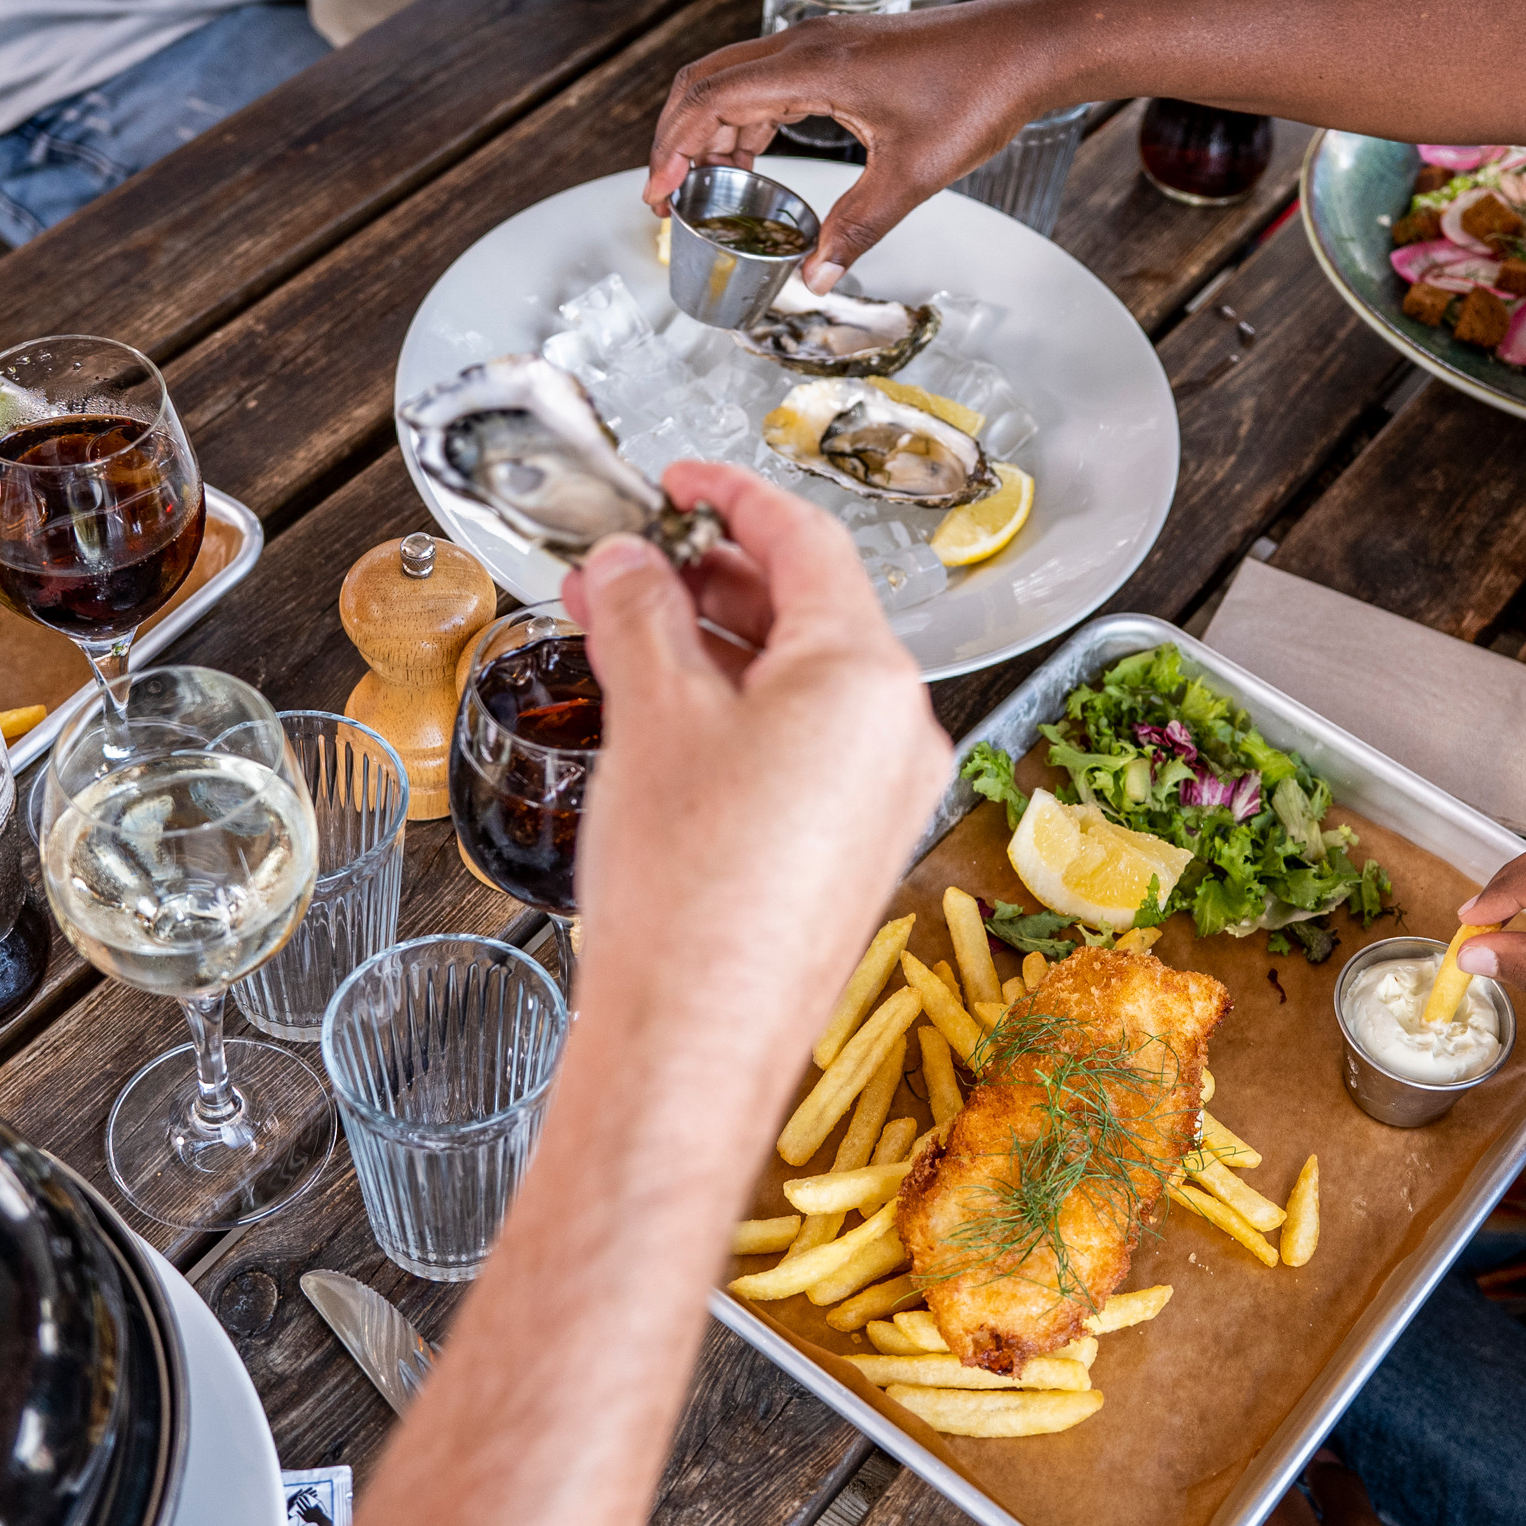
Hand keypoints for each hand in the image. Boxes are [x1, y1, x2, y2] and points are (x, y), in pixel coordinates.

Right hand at [559, 461, 953, 1033]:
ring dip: (718, 645)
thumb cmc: (687, 890)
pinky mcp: (857, 848)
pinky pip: (807, 744)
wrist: (695, 1043)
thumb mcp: (652, 716)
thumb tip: (628, 562)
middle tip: (626, 567)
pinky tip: (667, 716)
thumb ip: (641, 614)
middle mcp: (901, 730)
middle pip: (811, 610)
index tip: (680, 482)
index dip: (732, 496)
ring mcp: (886, 794)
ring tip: (624, 637)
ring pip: (805, 681)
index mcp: (868, 676)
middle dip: (711, 578)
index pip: (807, 542)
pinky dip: (741, 710)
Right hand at [645, 8, 1052, 289]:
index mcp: (811, 66)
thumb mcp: (913, 176)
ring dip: (711, 130)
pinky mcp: (840, 51)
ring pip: (736, 79)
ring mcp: (822, 43)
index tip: (658, 196)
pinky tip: (754, 160)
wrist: (1025, 47)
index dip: (672, 149)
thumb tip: (813, 279)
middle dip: (676, 138)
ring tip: (706, 188)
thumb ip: (856, 228)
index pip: (710, 99)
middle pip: (706, 81)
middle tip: (666, 195)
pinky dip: (747, 120)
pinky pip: (769, 82)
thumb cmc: (976, 95)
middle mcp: (806, 44)